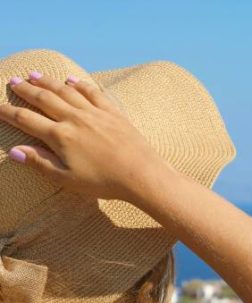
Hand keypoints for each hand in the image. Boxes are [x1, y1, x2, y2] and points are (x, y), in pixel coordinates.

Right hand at [0, 71, 171, 201]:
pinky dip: (80, 84)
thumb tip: (14, 151)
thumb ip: (40, 162)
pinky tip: (72, 80)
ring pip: (66, 91)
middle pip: (44, 99)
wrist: (141, 174)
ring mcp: (95, 113)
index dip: (8, 112)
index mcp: (60, 136)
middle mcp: (75, 119)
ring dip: (49, 82)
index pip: (26, 120)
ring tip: (35, 74)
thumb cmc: (103, 181)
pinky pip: (93, 93)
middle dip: (26, 89)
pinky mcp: (113, 112)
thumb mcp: (66, 178)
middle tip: (13, 81)